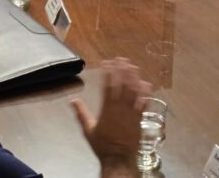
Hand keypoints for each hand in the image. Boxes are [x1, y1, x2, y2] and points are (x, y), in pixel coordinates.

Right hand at [71, 58, 151, 174]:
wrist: (118, 158)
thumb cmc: (103, 145)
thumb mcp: (88, 130)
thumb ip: (81, 114)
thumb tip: (72, 100)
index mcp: (107, 109)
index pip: (107, 86)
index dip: (108, 73)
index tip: (107, 62)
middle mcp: (120, 108)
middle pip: (122, 86)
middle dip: (122, 71)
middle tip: (122, 59)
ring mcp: (131, 113)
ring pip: (134, 92)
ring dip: (134, 78)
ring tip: (133, 67)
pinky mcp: (139, 119)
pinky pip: (144, 104)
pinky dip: (145, 93)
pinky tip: (147, 84)